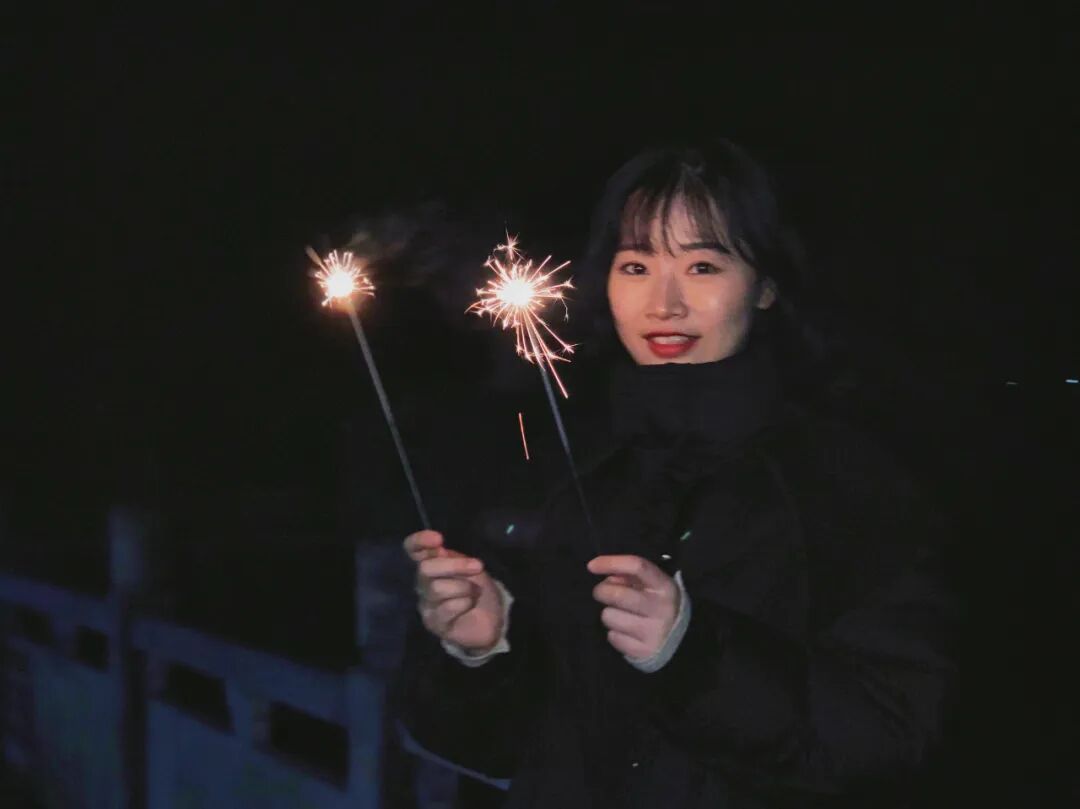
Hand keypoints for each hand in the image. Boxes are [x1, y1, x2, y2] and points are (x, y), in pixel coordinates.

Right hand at [403, 530, 504, 653]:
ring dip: (465, 587)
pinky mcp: (433, 623)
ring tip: (476, 592)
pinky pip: (447, 608)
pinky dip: (465, 603)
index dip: (419, 541)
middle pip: (425, 569)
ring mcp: (426, 604)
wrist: (493, 618)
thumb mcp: (471, 567)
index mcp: (431, 565)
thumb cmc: (479, 588)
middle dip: (454, 565)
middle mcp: (423, 584)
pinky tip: (470, 606)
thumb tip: (439, 550)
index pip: (412, 549)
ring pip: (437, 589)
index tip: (439, 539)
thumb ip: (454, 558)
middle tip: (478, 566)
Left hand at [588, 555, 679, 659]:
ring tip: (621, 615)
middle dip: (602, 591)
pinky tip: (626, 632)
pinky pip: (612, 637)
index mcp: (664, 586)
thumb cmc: (658, 605)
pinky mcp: (642, 651)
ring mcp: (652, 632)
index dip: (611, 563)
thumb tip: (608, 578)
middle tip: (603, 592)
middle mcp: (660, 608)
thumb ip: (631, 576)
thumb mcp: (653, 585)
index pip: (636, 566)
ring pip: (609, 616)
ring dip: (609, 614)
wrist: (682, 641)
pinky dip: (614, 633)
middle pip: (617, 594)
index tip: (592, 565)